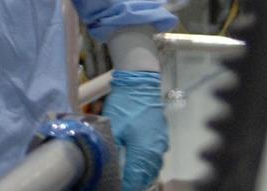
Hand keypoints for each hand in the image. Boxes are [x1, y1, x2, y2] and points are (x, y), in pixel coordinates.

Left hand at [103, 70, 167, 190]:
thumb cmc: (124, 105)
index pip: (135, 180)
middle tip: (119, 182)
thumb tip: (105, 162)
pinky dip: (147, 164)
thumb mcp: (111, 127)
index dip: (125, 186)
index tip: (114, 186)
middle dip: (133, 182)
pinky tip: (137, 162)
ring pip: (152, 168)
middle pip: (146, 177)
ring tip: (127, 176)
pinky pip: (155, 158)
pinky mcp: (161, 137)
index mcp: (143, 153)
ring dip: (141, 175)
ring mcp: (161, 145)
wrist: (140, 85)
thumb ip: (110, 148)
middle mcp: (155, 153)